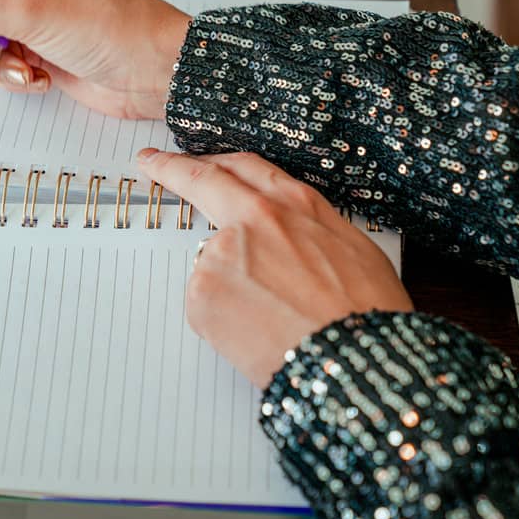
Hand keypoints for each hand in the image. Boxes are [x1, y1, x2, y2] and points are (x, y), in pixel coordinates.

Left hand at [137, 149, 412, 387]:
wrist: (354, 362)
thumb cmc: (367, 316)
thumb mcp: (354, 251)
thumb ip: (310, 231)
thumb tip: (292, 238)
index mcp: (295, 205)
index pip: (242, 168)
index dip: (213, 160)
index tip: (186, 156)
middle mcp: (254, 218)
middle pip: (204, 181)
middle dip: (171, 167)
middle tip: (152, 163)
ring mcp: (222, 252)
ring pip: (212, 263)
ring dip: (228, 287)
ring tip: (268, 322)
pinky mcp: (202, 291)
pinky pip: (205, 305)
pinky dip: (223, 321)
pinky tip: (255, 337)